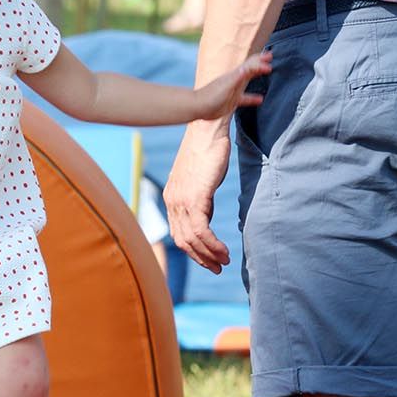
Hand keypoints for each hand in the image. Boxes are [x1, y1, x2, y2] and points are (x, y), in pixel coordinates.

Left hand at [165, 120, 232, 273]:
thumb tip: (206, 210)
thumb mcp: (200, 178)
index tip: (208, 258)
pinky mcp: (195, 197)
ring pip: (191, 239)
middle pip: (182, 240)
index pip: (178, 232)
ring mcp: (181, 200)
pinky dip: (212, 245)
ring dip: (208, 255)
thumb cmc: (208, 149)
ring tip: (224, 263)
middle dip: (200, 258)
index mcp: (172, 197)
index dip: (192, 249)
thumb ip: (200, 196)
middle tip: (217, 268)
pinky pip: (201, 230)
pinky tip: (224, 251)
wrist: (207, 128)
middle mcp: (172, 200)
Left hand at [194, 51, 271, 120]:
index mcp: (234, 75)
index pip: (250, 64)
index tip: (270, 57)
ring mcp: (234, 90)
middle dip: (260, 62)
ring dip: (257, 76)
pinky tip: (260, 99)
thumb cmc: (211, 96)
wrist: (198, 107)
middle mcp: (235, 81)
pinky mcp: (232, 101)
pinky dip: (253, 98)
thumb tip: (248, 67)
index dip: (260, 60)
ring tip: (268, 72)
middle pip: (250, 69)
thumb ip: (238, 77)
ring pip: (248, 81)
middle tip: (270, 56)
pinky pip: (245, 97)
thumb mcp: (227, 85)